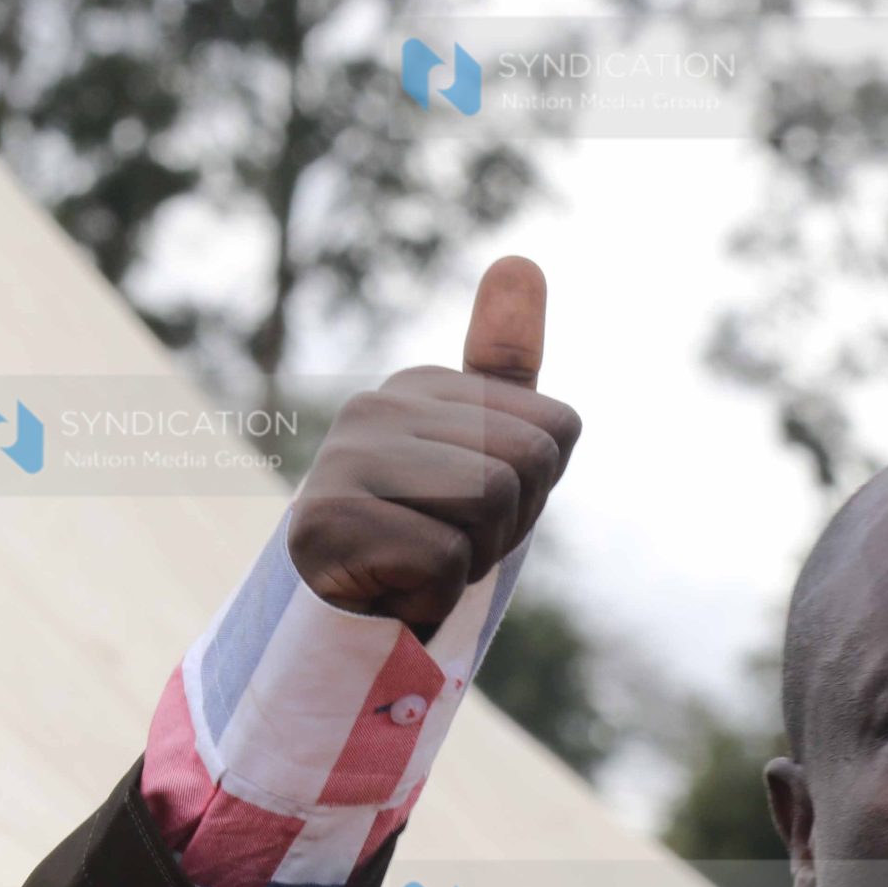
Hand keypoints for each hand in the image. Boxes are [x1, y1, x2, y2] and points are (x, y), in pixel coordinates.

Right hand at [289, 255, 581, 626]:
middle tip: (446, 545)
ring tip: (418, 565)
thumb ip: (503, 367)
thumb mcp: (484, 454)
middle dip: (507, 529)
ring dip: (474, 564)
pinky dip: (436, 598)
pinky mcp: (329, 524)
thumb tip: (521, 257)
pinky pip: (448, 562)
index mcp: (423, 385)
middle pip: (528, 465)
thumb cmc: (421, 538)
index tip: (477, 513)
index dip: (537, 492)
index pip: (557, 431)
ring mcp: (345, 461)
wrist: (338, 629)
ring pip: (491, 507)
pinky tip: (392, 593)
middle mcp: (377, 407)